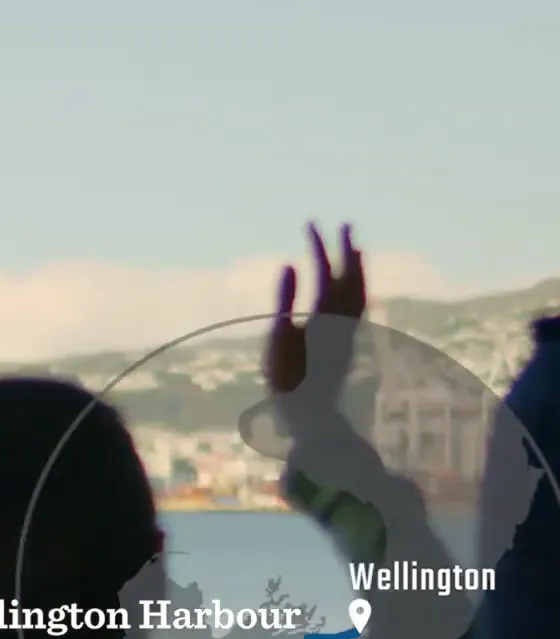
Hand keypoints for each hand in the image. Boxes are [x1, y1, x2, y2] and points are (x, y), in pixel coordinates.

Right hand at [263, 223, 365, 398]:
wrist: (313, 414)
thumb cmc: (288, 378)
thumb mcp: (278, 337)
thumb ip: (285, 299)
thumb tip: (291, 265)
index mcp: (325, 316)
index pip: (326, 272)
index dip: (320, 246)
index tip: (311, 225)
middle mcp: (344, 320)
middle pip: (352, 277)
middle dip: (348, 249)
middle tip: (345, 224)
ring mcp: (349, 332)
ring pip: (361, 292)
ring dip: (358, 268)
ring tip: (355, 249)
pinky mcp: (348, 342)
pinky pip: (359, 306)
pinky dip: (358, 288)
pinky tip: (353, 287)